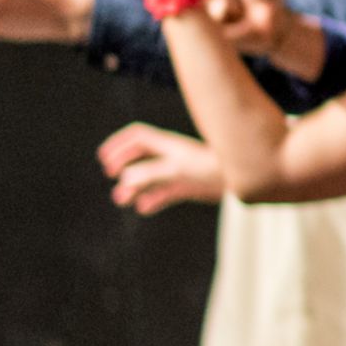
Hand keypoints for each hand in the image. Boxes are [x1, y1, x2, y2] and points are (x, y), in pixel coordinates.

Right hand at [96, 122, 224, 214]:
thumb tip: (125, 180)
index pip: (137, 137)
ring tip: (121, 198)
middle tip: (111, 175)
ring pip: (151, 177)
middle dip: (124, 165)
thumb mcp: (175, 170)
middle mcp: (172, 156)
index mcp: (167, 146)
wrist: (240, 177)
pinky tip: (144, 208)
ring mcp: (180, 171)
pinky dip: (152, 199)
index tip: (104, 159)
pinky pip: (165, 192)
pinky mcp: (189, 186)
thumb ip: (149, 174)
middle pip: (141, 157)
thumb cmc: (209, 168)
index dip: (119, 145)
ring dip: (134, 186)